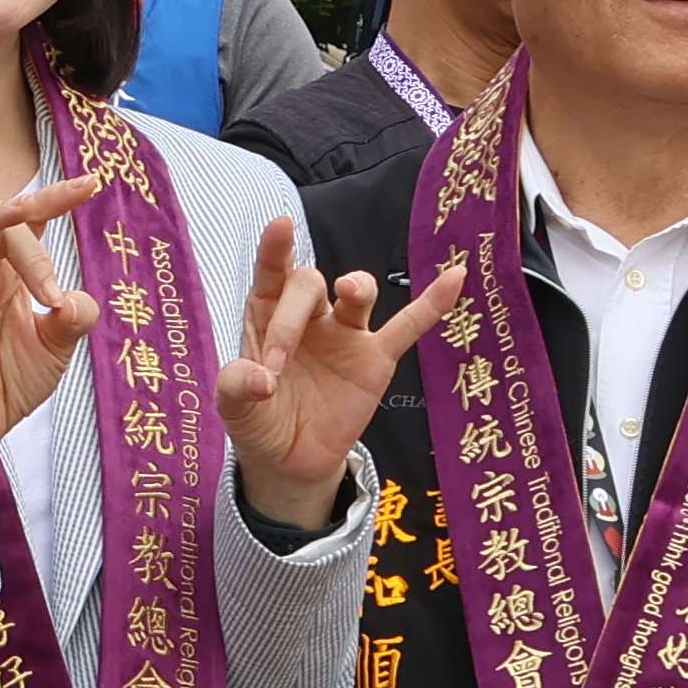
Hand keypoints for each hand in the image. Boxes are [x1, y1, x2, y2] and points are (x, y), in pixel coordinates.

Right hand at [0, 174, 94, 539]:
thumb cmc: (10, 382)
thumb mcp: (56, 347)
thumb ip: (73, 318)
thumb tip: (73, 301)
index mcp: (8, 276)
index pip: (29, 225)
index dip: (56, 200)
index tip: (91, 181)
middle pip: (1, 226)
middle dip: (34, 242)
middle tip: (54, 296)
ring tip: (23, 209)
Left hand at [216, 251, 446, 535]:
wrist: (290, 462)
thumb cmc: (259, 421)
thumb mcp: (233, 409)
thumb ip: (235, 388)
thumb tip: (259, 378)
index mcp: (265, 315)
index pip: (271, 273)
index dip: (276, 249)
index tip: (281, 225)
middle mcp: (308, 315)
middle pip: (307, 286)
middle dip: (289, 320)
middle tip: (273, 368)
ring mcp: (345, 333)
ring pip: (358, 293)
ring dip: (357, 286)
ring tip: (349, 290)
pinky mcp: (376, 358)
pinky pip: (408, 326)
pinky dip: (431, 304)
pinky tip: (455, 278)